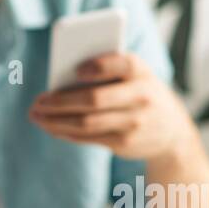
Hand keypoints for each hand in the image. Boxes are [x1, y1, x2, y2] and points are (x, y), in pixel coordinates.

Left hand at [28, 52, 196, 161]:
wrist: (172, 132)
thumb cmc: (140, 93)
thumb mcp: (135, 77)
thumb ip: (107, 73)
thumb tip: (61, 83)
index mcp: (142, 72)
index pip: (122, 64)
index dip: (99, 67)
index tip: (76, 69)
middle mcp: (141, 97)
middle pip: (94, 99)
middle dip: (61, 101)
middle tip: (38, 101)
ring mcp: (134, 123)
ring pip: (87, 122)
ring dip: (56, 120)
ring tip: (36, 115)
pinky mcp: (125, 143)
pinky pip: (89, 137)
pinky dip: (65, 132)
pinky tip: (50, 126)